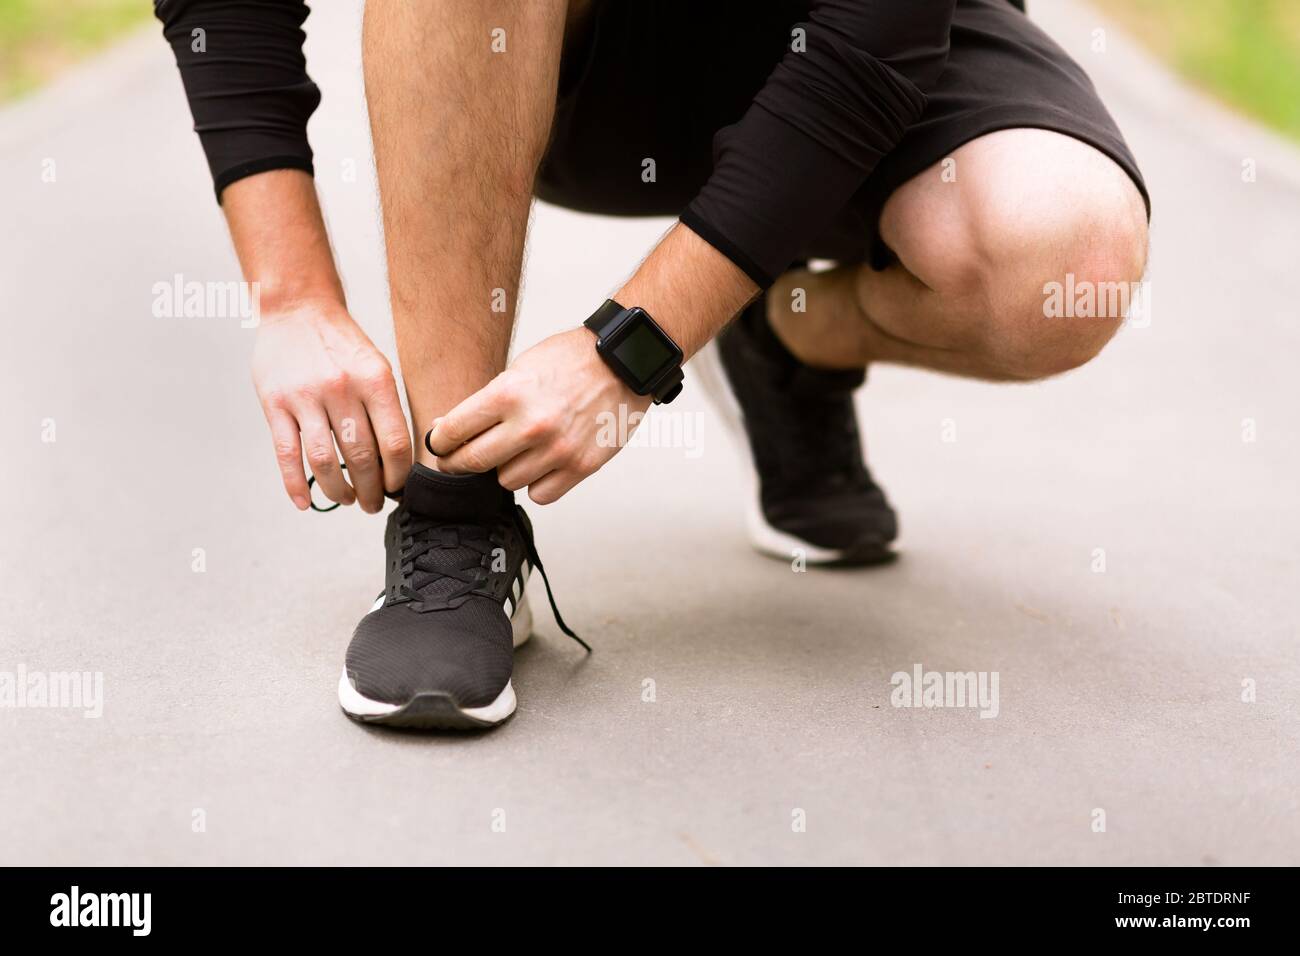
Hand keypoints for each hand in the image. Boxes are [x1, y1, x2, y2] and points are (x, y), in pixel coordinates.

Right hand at [252, 298, 411, 511]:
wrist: (297, 308)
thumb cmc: (342, 344)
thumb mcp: (377, 365)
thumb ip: (387, 408)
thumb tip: (400, 459)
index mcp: (374, 380)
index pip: (395, 442)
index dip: (399, 474)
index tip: (397, 488)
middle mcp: (342, 388)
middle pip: (362, 457)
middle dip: (371, 490)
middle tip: (373, 504)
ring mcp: (305, 397)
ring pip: (324, 462)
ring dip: (339, 492)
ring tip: (348, 500)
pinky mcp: (275, 404)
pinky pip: (287, 454)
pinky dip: (295, 485)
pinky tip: (305, 503)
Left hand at [428, 328, 650, 503]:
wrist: (623, 362)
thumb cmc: (570, 360)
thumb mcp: (519, 369)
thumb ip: (486, 404)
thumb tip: (445, 432)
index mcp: (509, 393)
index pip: (452, 431)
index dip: (439, 442)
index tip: (439, 446)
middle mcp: (531, 424)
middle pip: (473, 462)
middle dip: (460, 462)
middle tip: (460, 460)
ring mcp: (558, 450)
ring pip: (506, 481)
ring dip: (507, 469)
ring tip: (520, 451)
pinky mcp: (581, 467)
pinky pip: (540, 494)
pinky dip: (537, 483)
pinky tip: (542, 464)